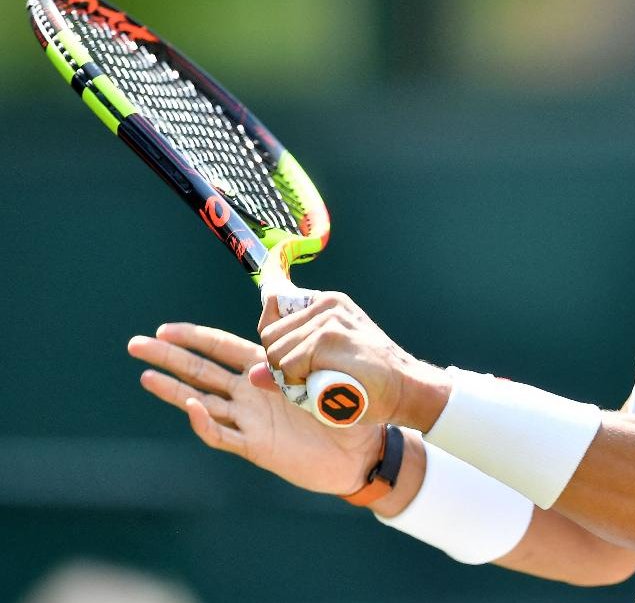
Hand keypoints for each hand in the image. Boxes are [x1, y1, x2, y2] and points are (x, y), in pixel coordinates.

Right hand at [128, 323, 380, 495]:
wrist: (362, 451)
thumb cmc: (347, 406)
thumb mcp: (325, 370)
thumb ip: (300, 350)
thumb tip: (281, 320)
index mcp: (267, 369)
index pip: (222, 347)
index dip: (193, 337)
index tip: (165, 329)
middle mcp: (251, 393)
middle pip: (202, 372)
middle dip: (169, 357)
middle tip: (136, 345)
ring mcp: (250, 420)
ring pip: (203, 402)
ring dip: (175, 390)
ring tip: (145, 376)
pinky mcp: (256, 446)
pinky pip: (224, 435)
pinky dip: (206, 423)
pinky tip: (191, 408)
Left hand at [257, 290, 450, 429]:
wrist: (406, 388)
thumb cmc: (370, 381)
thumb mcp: (329, 363)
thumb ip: (292, 361)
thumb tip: (252, 374)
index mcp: (327, 303)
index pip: (274, 305)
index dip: (272, 334)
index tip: (287, 359)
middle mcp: (325, 305)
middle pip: (269, 334)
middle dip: (280, 363)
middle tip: (309, 378)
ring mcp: (326, 320)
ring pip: (275, 352)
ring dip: (289, 376)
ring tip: (319, 382)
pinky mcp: (326, 338)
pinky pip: (288, 365)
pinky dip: (298, 383)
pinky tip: (322, 385)